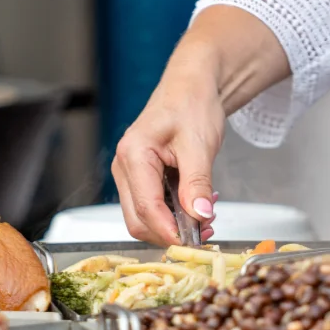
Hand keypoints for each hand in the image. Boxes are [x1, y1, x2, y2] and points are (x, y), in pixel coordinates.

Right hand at [112, 56, 224, 245]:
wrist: (191, 87)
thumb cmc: (192, 104)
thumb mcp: (200, 144)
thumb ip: (197, 182)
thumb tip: (199, 216)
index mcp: (133, 154)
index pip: (146, 207)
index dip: (169, 230)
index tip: (194, 243)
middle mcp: (124, 166)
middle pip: (138, 219)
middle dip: (170, 232)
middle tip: (205, 231)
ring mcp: (129, 173)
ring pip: (143, 217)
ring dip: (173, 225)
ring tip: (205, 215)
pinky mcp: (139, 178)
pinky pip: (150, 206)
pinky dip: (172, 215)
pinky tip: (195, 206)